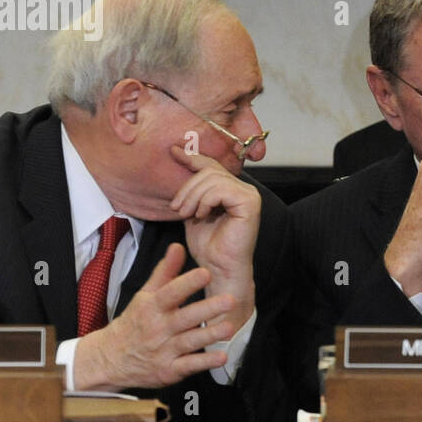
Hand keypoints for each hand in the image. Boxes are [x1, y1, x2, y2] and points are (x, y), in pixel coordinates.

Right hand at [73, 243, 234, 391]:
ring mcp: (164, 350)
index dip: (188, 283)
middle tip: (230, 299)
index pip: (170, 293)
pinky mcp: (169, 370)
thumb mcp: (145, 295)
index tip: (206, 272)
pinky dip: (205, 363)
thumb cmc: (134, 323)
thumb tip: (178, 246)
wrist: (111, 359)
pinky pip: (188, 366)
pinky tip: (222, 356)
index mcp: (152, 307)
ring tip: (229, 326)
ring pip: (189, 342)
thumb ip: (165, 272)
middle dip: (207, 309)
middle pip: (184, 317)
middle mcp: (158, 328)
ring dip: (210, 335)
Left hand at [169, 145, 258, 330]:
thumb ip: (193, 191)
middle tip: (176, 208)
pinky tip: (200, 215)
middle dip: (187, 187)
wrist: (219, 270)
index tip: (173, 150)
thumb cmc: (209, 247)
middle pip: (209, 170)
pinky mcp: (249, 203)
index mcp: (232, 190)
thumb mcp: (194, 211)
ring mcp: (249, 195)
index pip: (211, 165)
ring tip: (185, 214)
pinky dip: (204, 201)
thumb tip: (181, 161)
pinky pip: (220, 189)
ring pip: (212, 179)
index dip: (192, 156)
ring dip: (192, 196)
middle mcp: (244, 189)